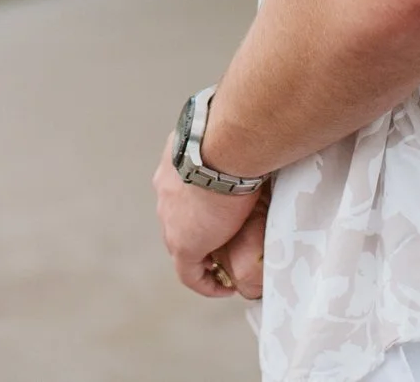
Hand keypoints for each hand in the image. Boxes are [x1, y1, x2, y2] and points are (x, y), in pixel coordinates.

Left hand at [153, 133, 264, 297]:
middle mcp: (165, 192)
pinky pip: (190, 273)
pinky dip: (206, 282)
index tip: (217, 217)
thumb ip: (230, 143)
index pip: (180, 191)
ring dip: (201, 255)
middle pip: (177, 219)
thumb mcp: (227, 136)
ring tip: (224, 266)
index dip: (197, 208)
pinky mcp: (183, 244)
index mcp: (173, 163)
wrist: (225, 146)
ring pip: (181, 244)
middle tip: (221, 243)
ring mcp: (170, 219)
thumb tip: (254, 138)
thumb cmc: (234, 133)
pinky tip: (224, 287)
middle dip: (197, 231)